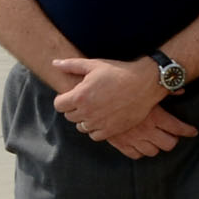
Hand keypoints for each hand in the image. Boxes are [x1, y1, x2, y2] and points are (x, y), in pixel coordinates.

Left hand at [53, 55, 190, 154]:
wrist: (144, 83)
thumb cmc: (118, 72)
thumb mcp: (94, 65)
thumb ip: (71, 65)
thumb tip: (54, 63)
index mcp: (79, 96)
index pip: (59, 105)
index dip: (64, 99)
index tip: (74, 95)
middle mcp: (87, 112)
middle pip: (69, 116)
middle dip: (75, 108)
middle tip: (88, 100)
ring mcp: (99, 122)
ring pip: (81, 127)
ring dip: (85, 119)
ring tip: (96, 109)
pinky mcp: (111, 130)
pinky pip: (95, 135)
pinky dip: (96, 129)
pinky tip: (103, 119)